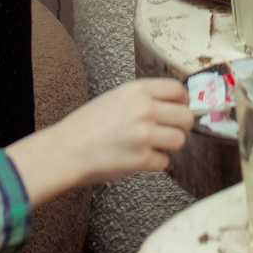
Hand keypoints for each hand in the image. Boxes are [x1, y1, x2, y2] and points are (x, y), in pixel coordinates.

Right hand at [3, 80, 194, 202]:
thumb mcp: (116, 97)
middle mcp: (144, 109)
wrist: (66, 149)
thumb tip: (173, 104)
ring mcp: (144, 135)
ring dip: (168, 146)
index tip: (179, 108)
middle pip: (186, 116)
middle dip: (180, 126)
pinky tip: (139, 158)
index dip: (182, 101)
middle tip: (169, 130)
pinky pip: (165, 161)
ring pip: (180, 140)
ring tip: (151, 145)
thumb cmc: (87, 125)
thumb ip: (144, 98)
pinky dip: (155, 162)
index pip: (178, 89)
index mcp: (137, 90)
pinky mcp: (142, 159)